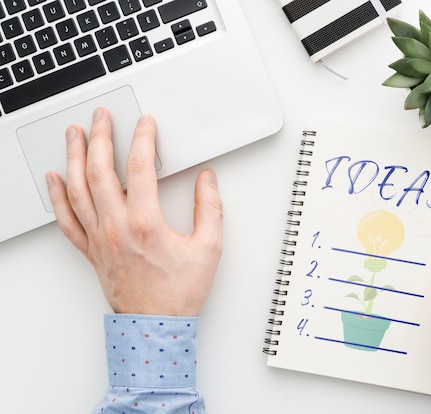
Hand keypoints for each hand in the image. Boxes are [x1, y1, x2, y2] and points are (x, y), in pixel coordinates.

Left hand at [45, 108, 222, 315]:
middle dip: (100, 137)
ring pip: (78, 189)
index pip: (140, 168)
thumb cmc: (179, 292)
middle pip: (100, 171)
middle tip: (102, 116)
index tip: (146, 124)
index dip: (143, 139)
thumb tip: (207, 180)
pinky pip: (67, 219)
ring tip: (74, 134)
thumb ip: (210, 209)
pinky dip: (57, 197)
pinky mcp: (91, 251)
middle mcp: (116, 227)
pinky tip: (54, 179)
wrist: (156, 326)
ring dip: (75, 157)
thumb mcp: (209, 249)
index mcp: (145, 223)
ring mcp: (99, 239)